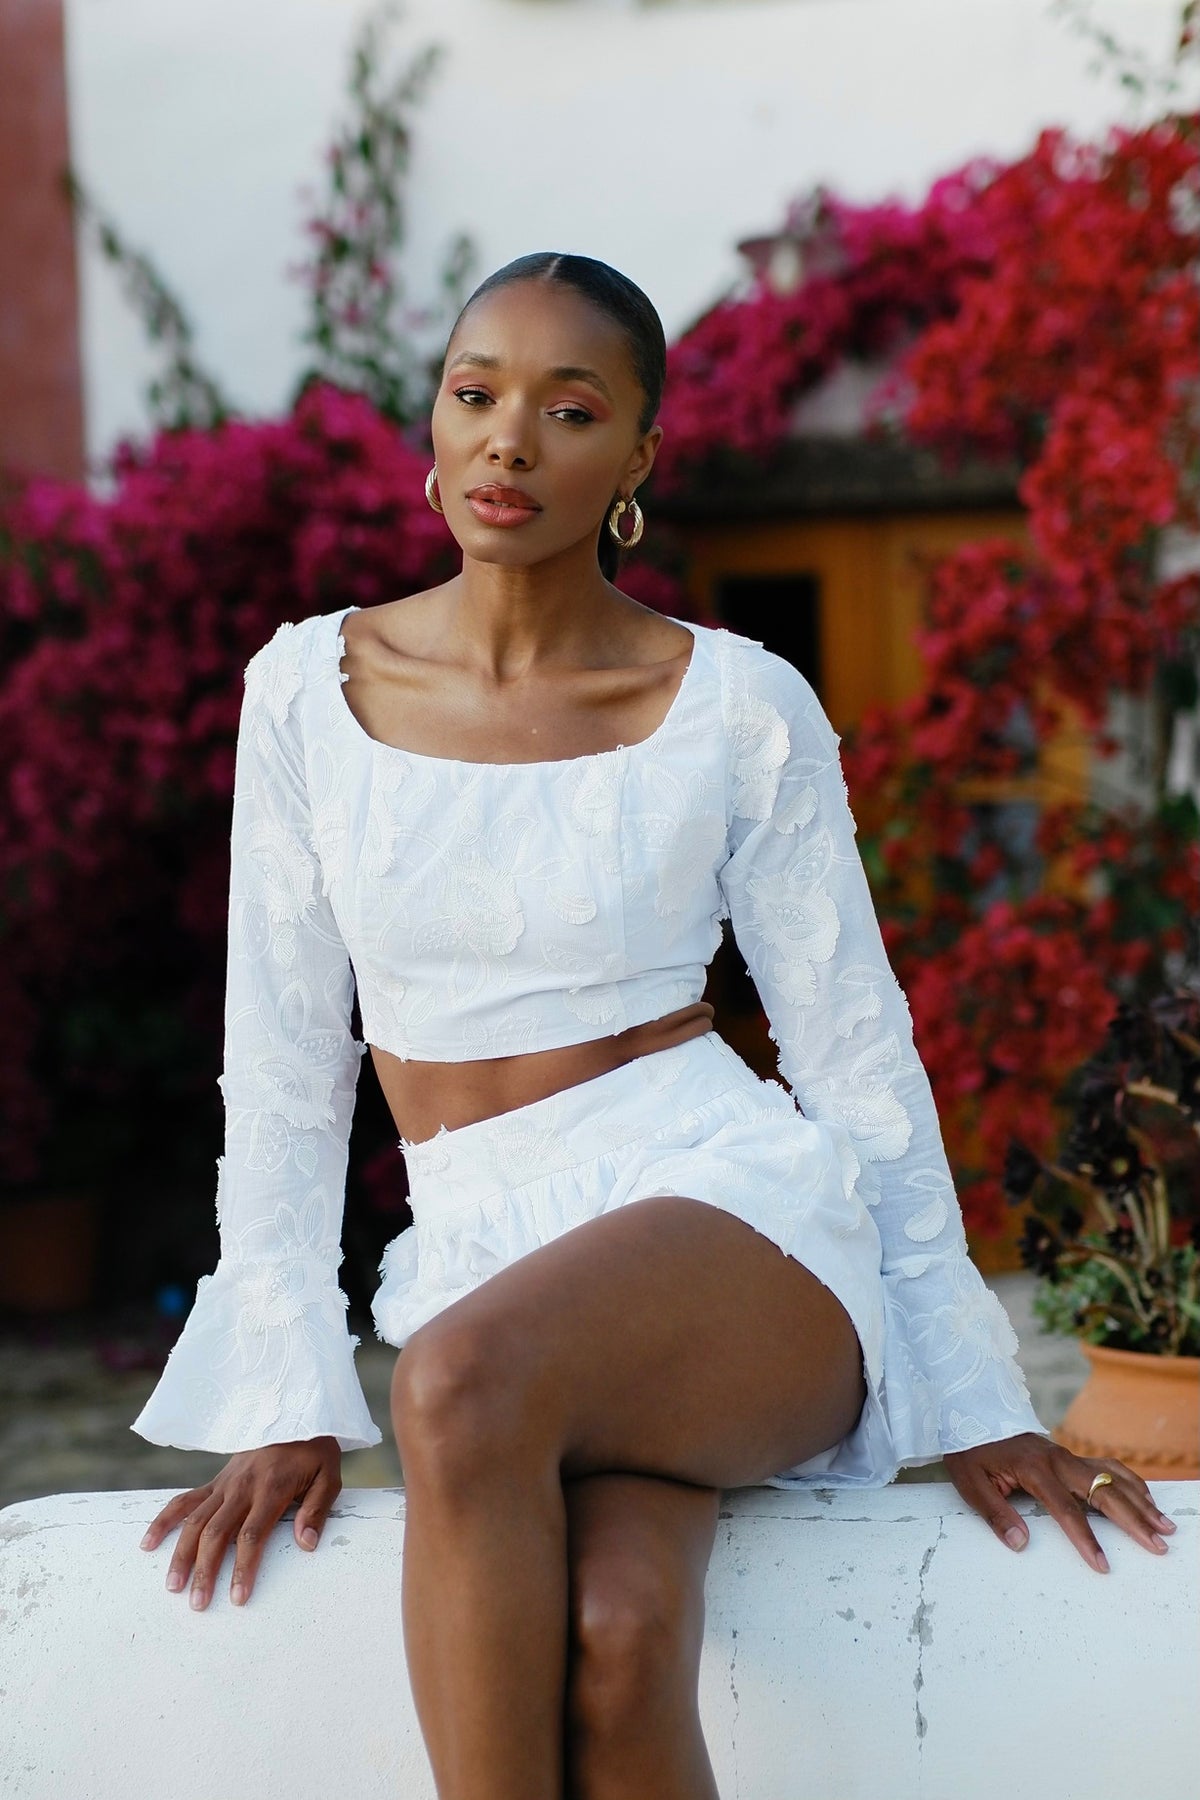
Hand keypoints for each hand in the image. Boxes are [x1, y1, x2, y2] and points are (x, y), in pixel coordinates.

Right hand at [139, 1435, 341, 1609]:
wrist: (294, 1410)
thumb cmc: (314, 1450)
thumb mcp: (329, 1475)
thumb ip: (317, 1509)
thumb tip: (306, 1544)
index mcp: (271, 1487)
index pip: (251, 1534)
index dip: (243, 1568)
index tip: (237, 1598)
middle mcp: (242, 1486)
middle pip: (216, 1533)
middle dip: (205, 1570)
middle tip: (198, 1604)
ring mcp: (224, 1483)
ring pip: (195, 1520)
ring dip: (181, 1554)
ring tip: (172, 1586)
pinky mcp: (215, 1480)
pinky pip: (185, 1500)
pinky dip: (165, 1520)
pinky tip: (148, 1543)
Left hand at [943, 1432, 1176, 1572]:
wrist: (973, 1414)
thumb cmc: (971, 1452)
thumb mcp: (971, 1484)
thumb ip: (996, 1514)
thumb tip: (1020, 1544)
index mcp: (1033, 1469)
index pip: (1066, 1510)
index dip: (1086, 1539)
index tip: (1103, 1565)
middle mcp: (1057, 1460)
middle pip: (1103, 1491)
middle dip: (1134, 1520)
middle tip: (1158, 1544)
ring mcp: (1067, 1455)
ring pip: (1112, 1477)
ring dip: (1141, 1501)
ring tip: (1164, 1525)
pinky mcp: (1070, 1456)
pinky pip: (1107, 1467)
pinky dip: (1131, 1482)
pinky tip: (1146, 1499)